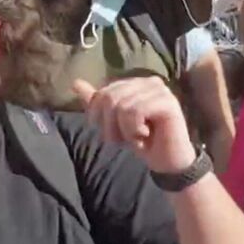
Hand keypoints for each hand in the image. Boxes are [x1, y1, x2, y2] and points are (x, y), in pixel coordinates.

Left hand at [72, 77, 196, 173]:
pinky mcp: (168, 102)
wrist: (167, 162)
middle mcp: (149, 81)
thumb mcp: (114, 123)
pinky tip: (146, 136)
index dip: (99, 117)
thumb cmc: (143, 141)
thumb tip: (75, 83)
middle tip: (123, 140)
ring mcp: (161, 90)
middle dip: (110, 125)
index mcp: (136, 83)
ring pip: (122, 106)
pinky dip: (134, 130)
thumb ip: (98, 103)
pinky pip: (135, 111)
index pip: (103, 93)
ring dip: (124, 130)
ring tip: (137, 138)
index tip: (113, 134)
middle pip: (109, 98)